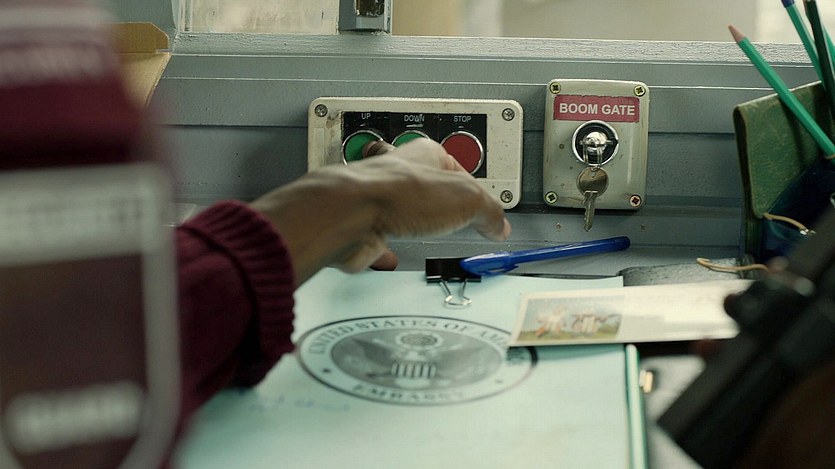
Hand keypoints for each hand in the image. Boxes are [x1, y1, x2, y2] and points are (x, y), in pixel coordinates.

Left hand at [250, 138, 510, 284]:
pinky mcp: (358, 226)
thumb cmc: (401, 193)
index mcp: (423, 155)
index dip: (470, 185)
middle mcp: (395, 172)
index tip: (481, 205)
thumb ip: (487, 211)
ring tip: (420, 228)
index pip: (454, 165)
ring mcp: (373, 198)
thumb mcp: (467, 199)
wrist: (351, 213)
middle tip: (447, 208)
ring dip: (405, 216)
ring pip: (392, 205)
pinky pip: (372, 236)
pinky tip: (389, 256)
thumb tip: (498, 222)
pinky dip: (382, 248)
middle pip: (418, 180)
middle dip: (431, 194)